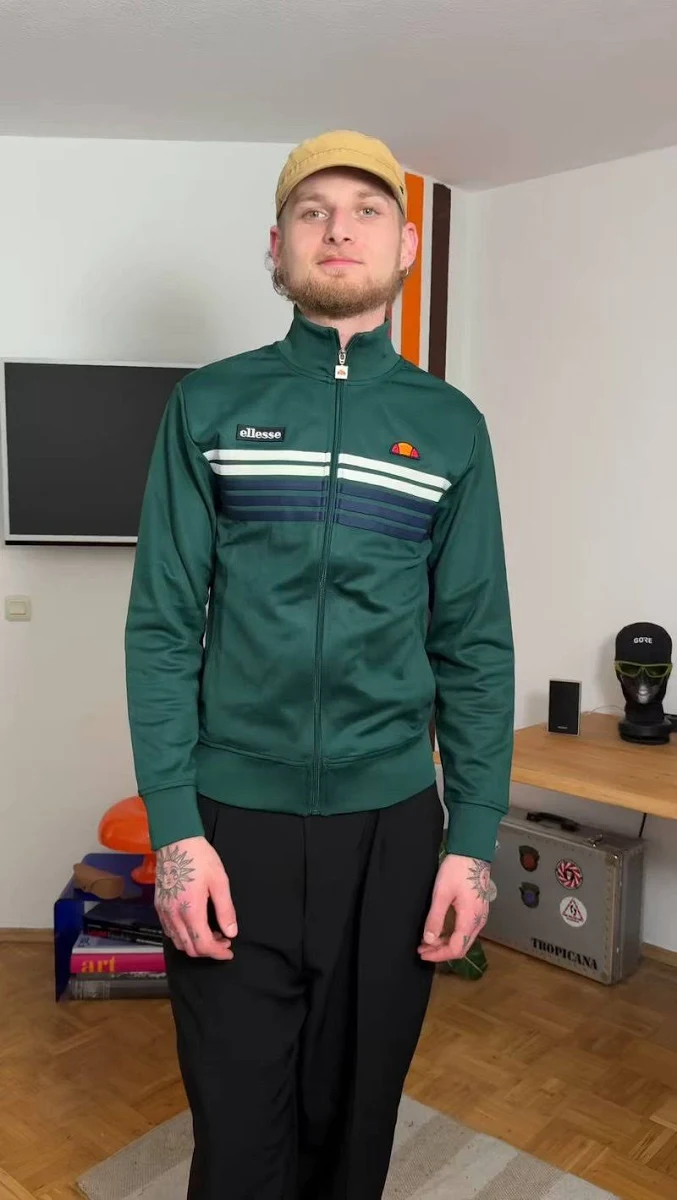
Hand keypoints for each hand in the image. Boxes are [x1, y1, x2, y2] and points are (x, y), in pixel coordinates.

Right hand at [154, 837, 236, 959]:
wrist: (176, 841)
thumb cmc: (199, 858)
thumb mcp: (220, 882)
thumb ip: (225, 910)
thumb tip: (231, 932)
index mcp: (190, 910)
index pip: (203, 945)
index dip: (218, 952)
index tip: (229, 951)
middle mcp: (174, 915)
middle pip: (189, 948)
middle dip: (208, 951)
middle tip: (223, 941)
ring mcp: (163, 911)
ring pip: (178, 942)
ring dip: (195, 945)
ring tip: (211, 934)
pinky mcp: (159, 906)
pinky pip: (169, 932)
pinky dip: (183, 936)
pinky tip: (195, 926)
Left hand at [418, 854, 490, 962]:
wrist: (472, 852)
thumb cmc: (457, 870)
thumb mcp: (441, 893)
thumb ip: (435, 918)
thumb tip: (429, 940)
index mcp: (470, 919)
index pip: (456, 949)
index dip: (438, 955)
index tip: (422, 953)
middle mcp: (478, 922)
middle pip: (461, 947)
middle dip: (441, 951)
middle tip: (421, 949)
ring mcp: (480, 916)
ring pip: (463, 939)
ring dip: (445, 943)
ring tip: (427, 941)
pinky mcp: (477, 910)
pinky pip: (465, 930)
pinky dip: (451, 935)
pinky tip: (439, 931)